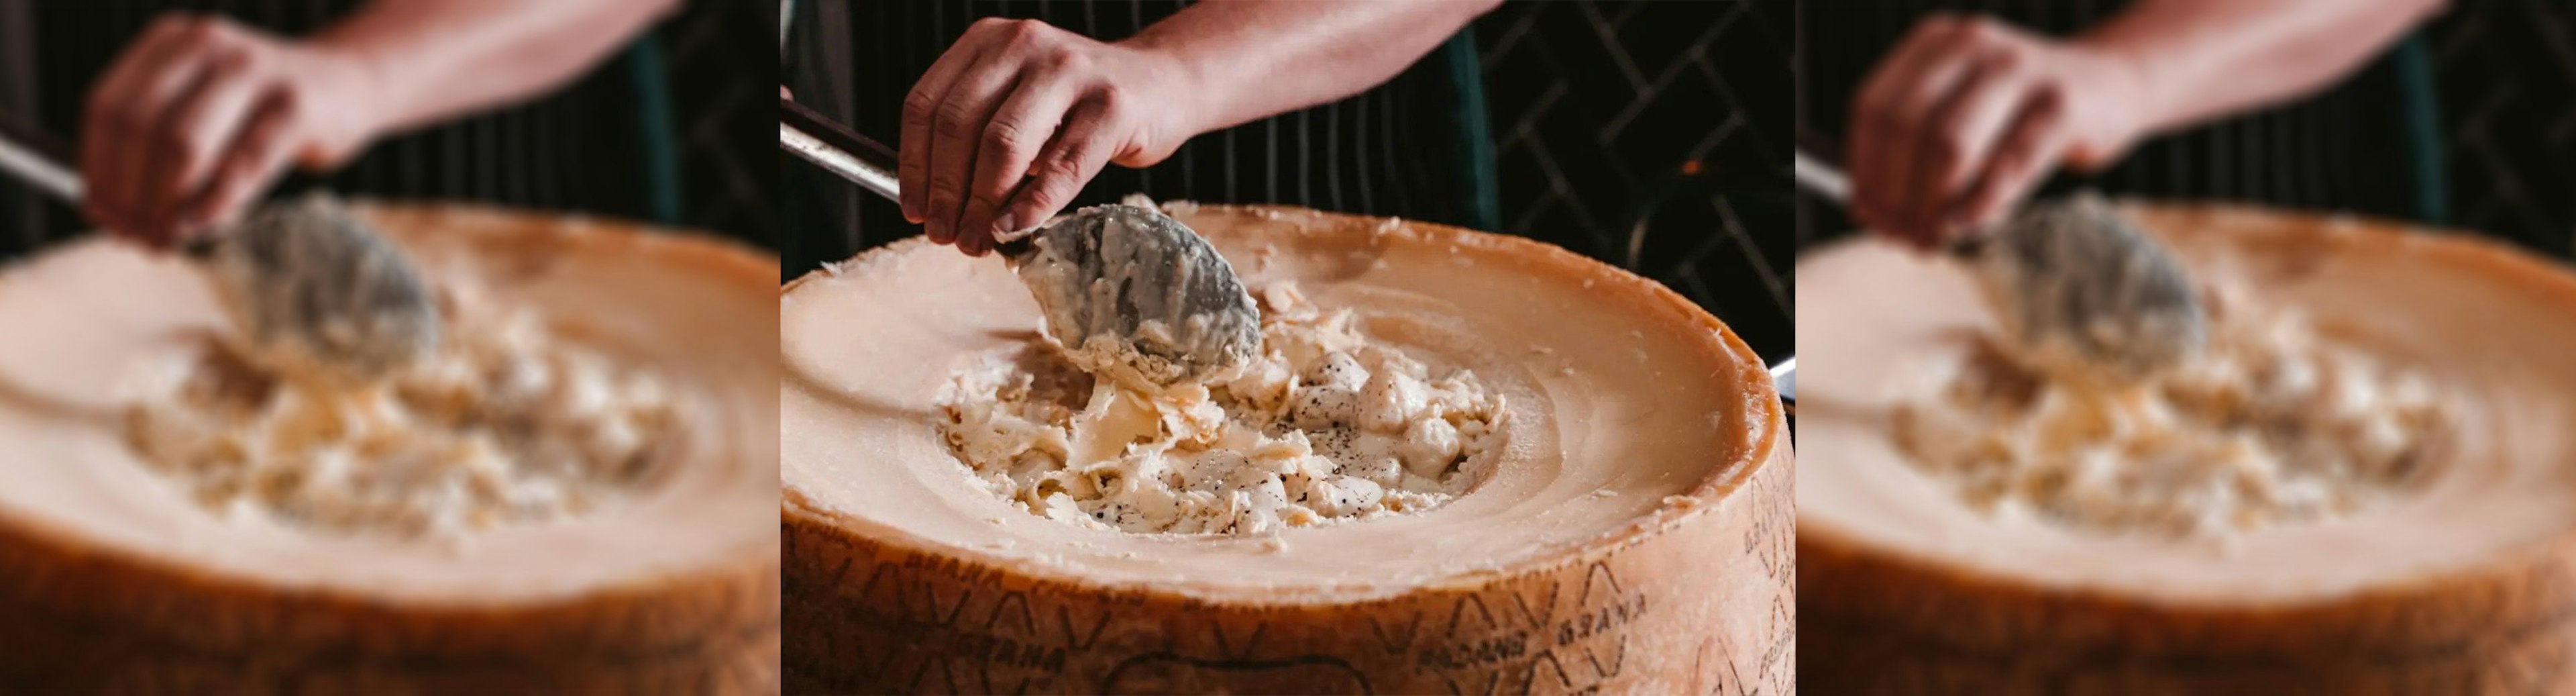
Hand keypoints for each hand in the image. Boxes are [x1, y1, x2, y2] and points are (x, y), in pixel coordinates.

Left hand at [84, 14, 380, 248]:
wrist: (349, 85)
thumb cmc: (262, 107)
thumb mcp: (202, 106)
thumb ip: (154, 144)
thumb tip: (108, 213)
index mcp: (171, 41)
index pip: (109, 106)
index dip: (98, 168)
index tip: (101, 213)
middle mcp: (208, 44)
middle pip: (141, 127)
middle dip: (130, 193)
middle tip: (134, 237)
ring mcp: (254, 70)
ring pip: (183, 145)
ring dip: (167, 205)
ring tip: (166, 239)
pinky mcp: (296, 106)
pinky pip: (242, 165)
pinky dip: (215, 204)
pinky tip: (203, 225)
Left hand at [903, 18, 1194, 255]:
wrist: (1162, 83)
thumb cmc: (1080, 105)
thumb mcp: (1019, 101)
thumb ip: (977, 134)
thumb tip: (932, 203)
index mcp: (989, 41)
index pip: (928, 104)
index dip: (913, 165)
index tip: (914, 210)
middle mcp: (1024, 44)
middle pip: (960, 125)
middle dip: (947, 192)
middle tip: (944, 235)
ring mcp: (1070, 70)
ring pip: (1004, 143)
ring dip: (983, 203)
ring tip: (977, 239)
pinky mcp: (1112, 105)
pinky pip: (1062, 166)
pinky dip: (1033, 205)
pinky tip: (1016, 227)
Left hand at [1847, 14, 2153, 248]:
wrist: (2111, 87)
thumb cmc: (2020, 111)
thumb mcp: (1961, 113)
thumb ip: (1914, 155)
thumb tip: (1873, 216)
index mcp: (1935, 42)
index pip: (1874, 106)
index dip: (1863, 168)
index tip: (1866, 212)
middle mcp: (1973, 43)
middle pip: (1906, 128)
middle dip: (1896, 194)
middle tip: (1901, 236)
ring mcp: (2020, 68)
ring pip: (1949, 145)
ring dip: (1932, 205)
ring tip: (1933, 238)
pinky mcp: (2063, 104)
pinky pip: (2008, 165)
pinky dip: (1981, 205)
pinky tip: (1969, 225)